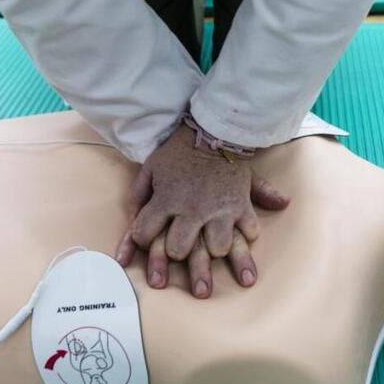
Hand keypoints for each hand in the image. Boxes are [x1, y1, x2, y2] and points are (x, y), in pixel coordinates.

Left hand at [115, 125, 289, 297]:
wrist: (214, 130)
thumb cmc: (178, 151)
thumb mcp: (150, 169)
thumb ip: (137, 198)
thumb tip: (132, 221)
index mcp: (166, 199)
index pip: (144, 235)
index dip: (141, 240)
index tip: (147, 238)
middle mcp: (192, 209)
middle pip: (179, 250)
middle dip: (177, 253)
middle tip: (180, 247)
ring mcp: (220, 210)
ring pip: (218, 248)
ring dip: (215, 249)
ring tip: (213, 245)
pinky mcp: (242, 205)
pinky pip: (250, 231)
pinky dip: (248, 235)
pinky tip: (242, 233)